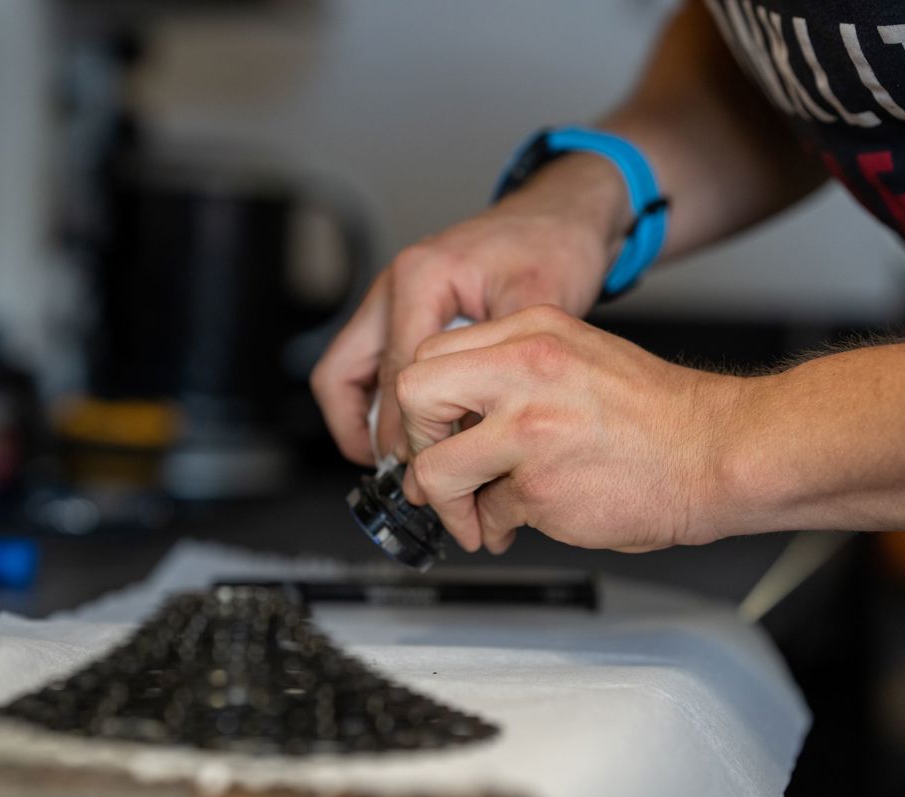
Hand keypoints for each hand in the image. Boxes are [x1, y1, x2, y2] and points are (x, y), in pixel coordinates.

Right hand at [310, 154, 630, 464]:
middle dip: (361, 434)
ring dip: (363, 420)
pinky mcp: (404, 308)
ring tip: (398, 464)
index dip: (411, 432)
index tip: (431, 471)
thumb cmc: (555, 245)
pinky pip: (371, 364)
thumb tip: (468, 434)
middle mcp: (394, 284)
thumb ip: (498, 366)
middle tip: (398, 475)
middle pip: (340, 375)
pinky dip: (380, 401)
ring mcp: (393, 296)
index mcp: (421, 278)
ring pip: (347, 371)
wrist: (564, 214)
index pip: (396, 376)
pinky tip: (414, 432)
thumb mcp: (538, 305)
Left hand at [395, 304, 743, 553]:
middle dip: (416, 440)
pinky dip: (494, 527)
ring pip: (435, 468)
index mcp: (532, 330)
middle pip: (414, 394)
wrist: (720, 451)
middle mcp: (524, 370)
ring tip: (472, 513)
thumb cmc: (658, 413)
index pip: (432, 350)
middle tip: (438, 465)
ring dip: (447, 501)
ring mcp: (529, 429)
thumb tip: (454, 413)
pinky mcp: (539, 487)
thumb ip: (512, 371)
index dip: (425, 398)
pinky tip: (519, 523)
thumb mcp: (578, 355)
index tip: (437, 427)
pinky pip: (486, 513)